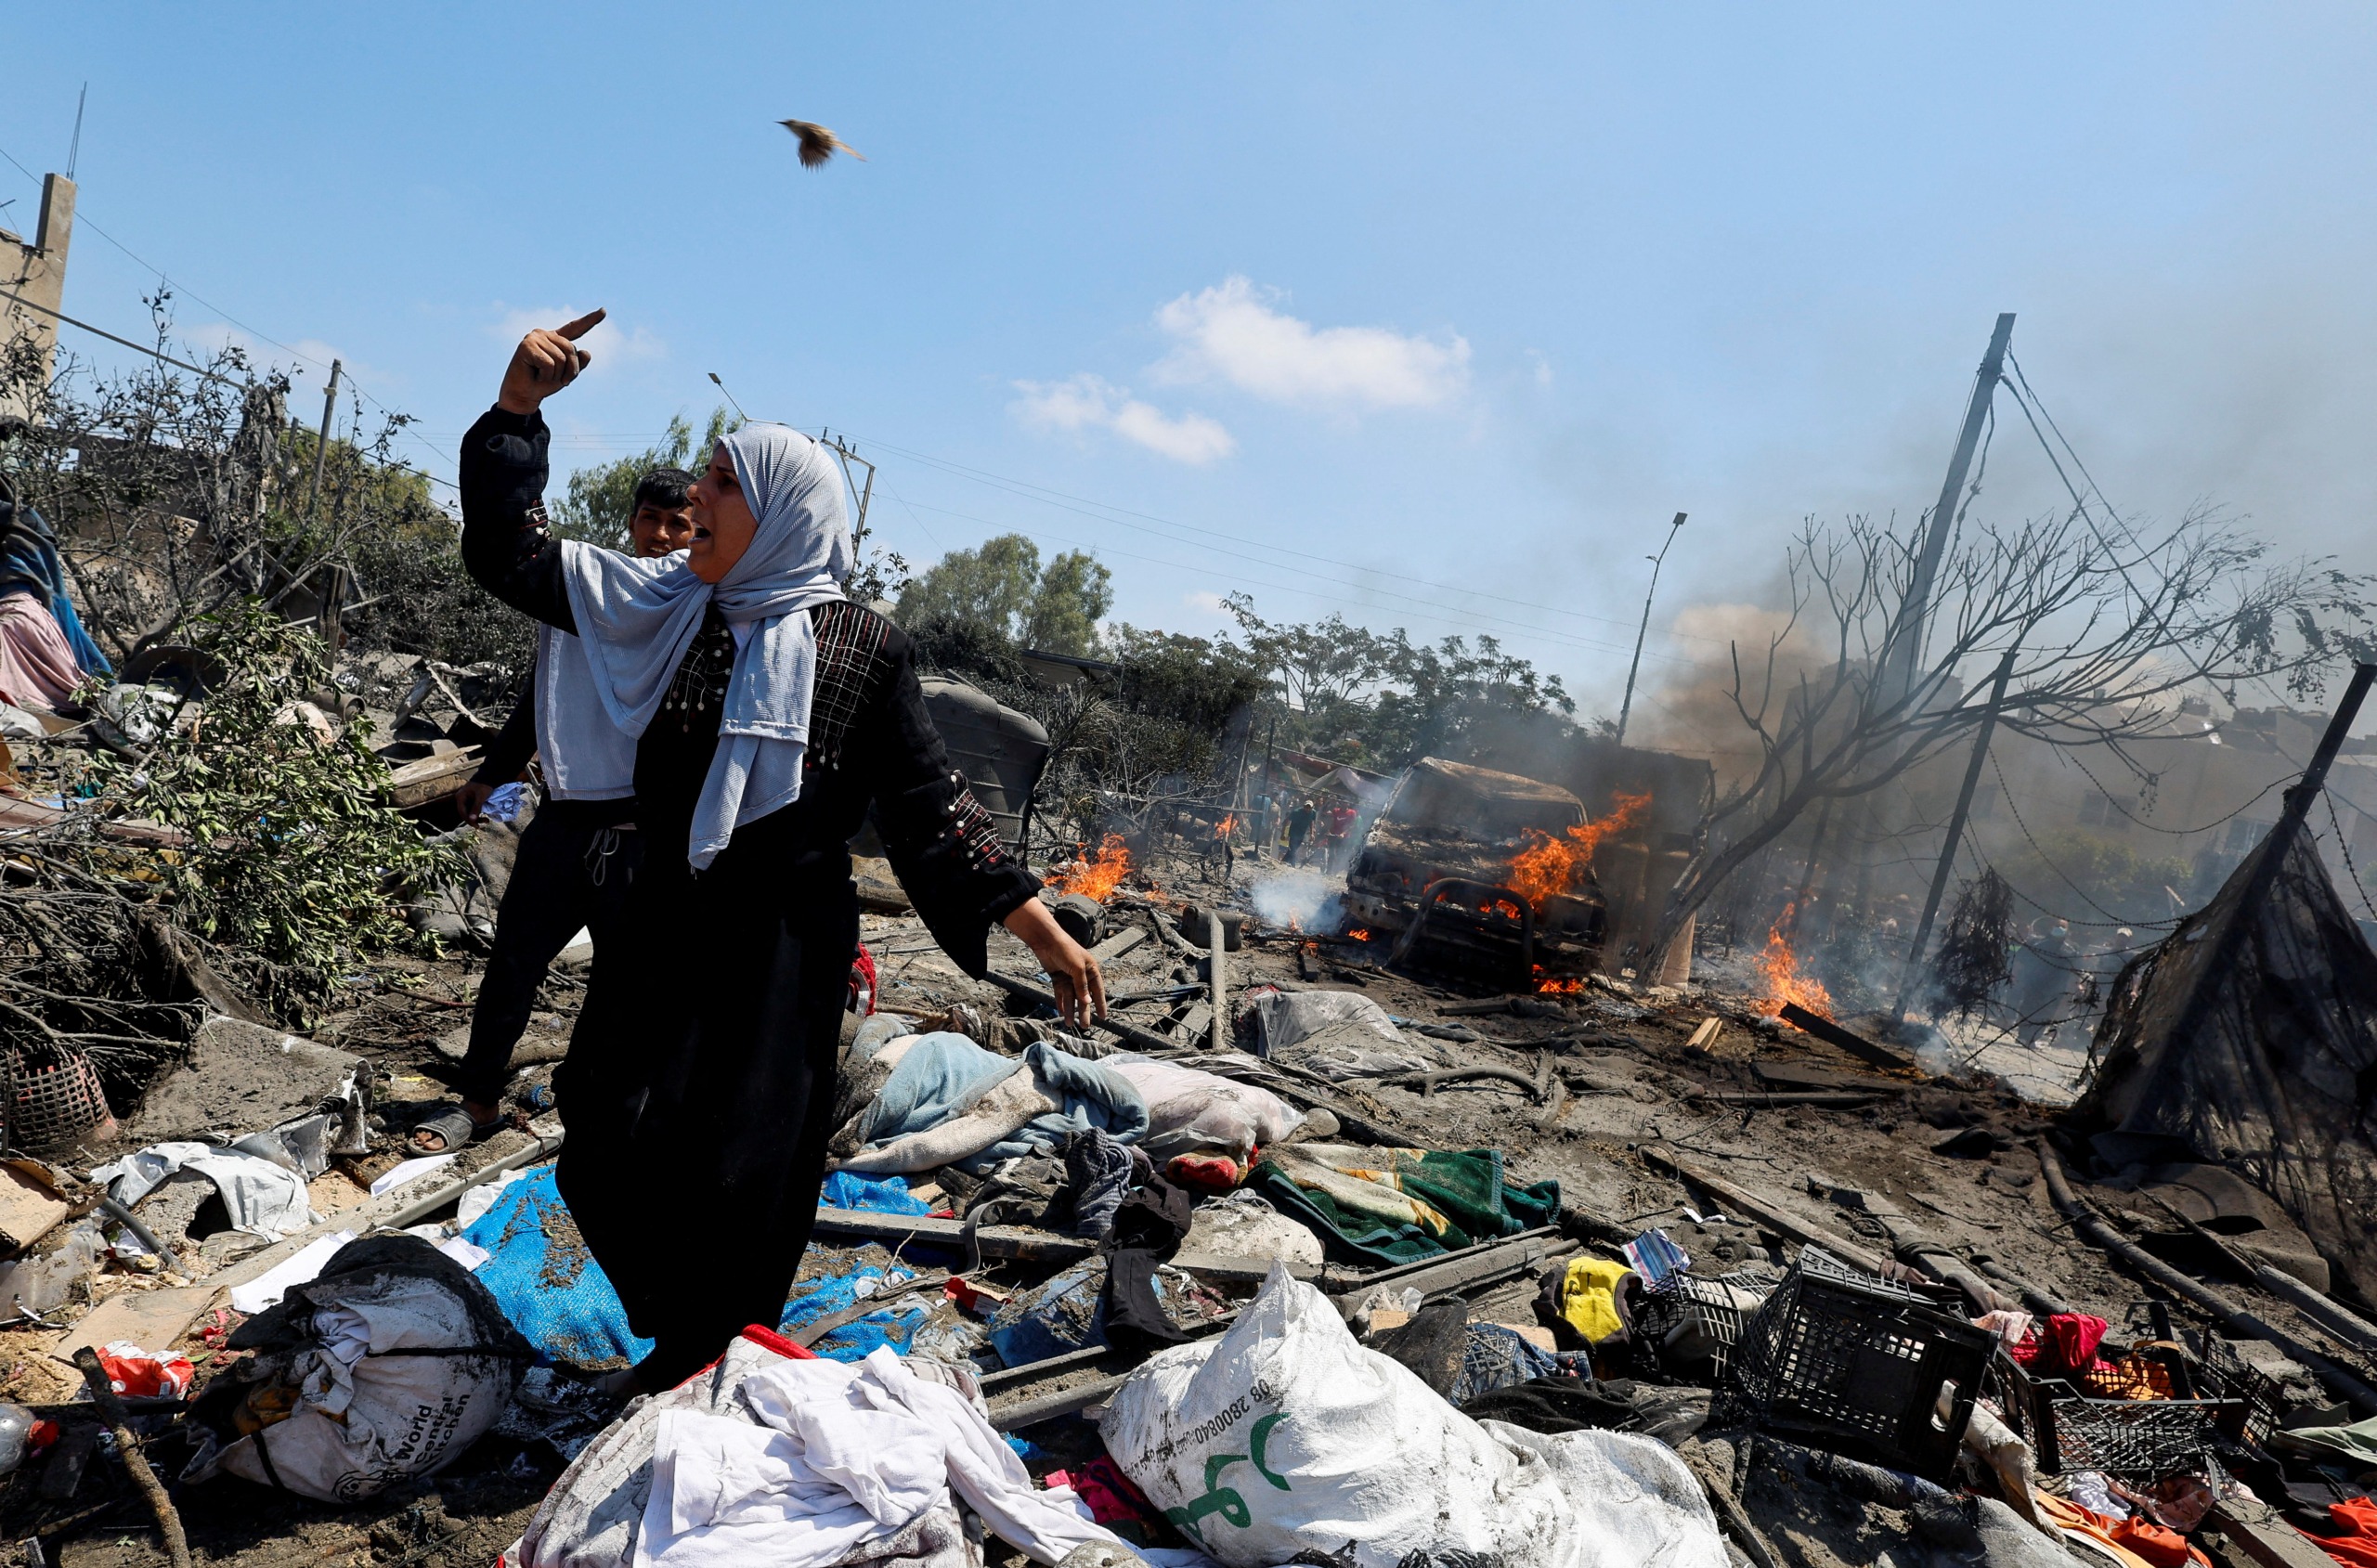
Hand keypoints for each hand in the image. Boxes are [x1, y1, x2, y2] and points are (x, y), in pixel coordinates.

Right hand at [456, 780, 495, 822]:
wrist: (489, 776)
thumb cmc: (484, 785)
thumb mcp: (481, 797)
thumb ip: (476, 808)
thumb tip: (471, 820)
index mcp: (460, 797)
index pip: (462, 812)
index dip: (468, 820)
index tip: (476, 826)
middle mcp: (462, 799)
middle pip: (465, 813)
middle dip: (473, 820)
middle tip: (482, 825)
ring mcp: (466, 800)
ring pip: (469, 812)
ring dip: (477, 817)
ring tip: (487, 821)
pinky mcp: (472, 800)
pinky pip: (473, 810)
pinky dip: (478, 813)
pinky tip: (485, 817)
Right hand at [497, 309, 605, 413]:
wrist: (524, 395)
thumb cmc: (543, 384)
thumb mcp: (566, 375)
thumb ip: (578, 364)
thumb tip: (586, 352)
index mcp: (556, 339)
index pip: (576, 328)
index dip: (590, 320)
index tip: (604, 311)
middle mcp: (545, 334)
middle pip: (571, 350)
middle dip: (570, 370)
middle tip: (559, 380)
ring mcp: (534, 337)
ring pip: (561, 358)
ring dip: (555, 374)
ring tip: (542, 376)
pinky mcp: (526, 345)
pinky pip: (548, 363)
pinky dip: (546, 375)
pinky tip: (535, 374)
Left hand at [1002, 898, 1106, 1029]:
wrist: (1047, 941)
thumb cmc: (1066, 950)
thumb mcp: (1077, 968)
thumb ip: (1082, 986)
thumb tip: (1087, 1002)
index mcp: (1091, 970)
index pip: (1098, 990)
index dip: (1100, 1003)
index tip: (1102, 1017)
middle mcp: (1081, 975)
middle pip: (1084, 997)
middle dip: (1084, 1011)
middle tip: (1085, 1026)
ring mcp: (1069, 977)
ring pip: (1071, 997)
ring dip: (1071, 1010)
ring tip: (1069, 1023)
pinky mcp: (1057, 978)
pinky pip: (1060, 993)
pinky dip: (1061, 1002)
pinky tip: (1061, 1012)